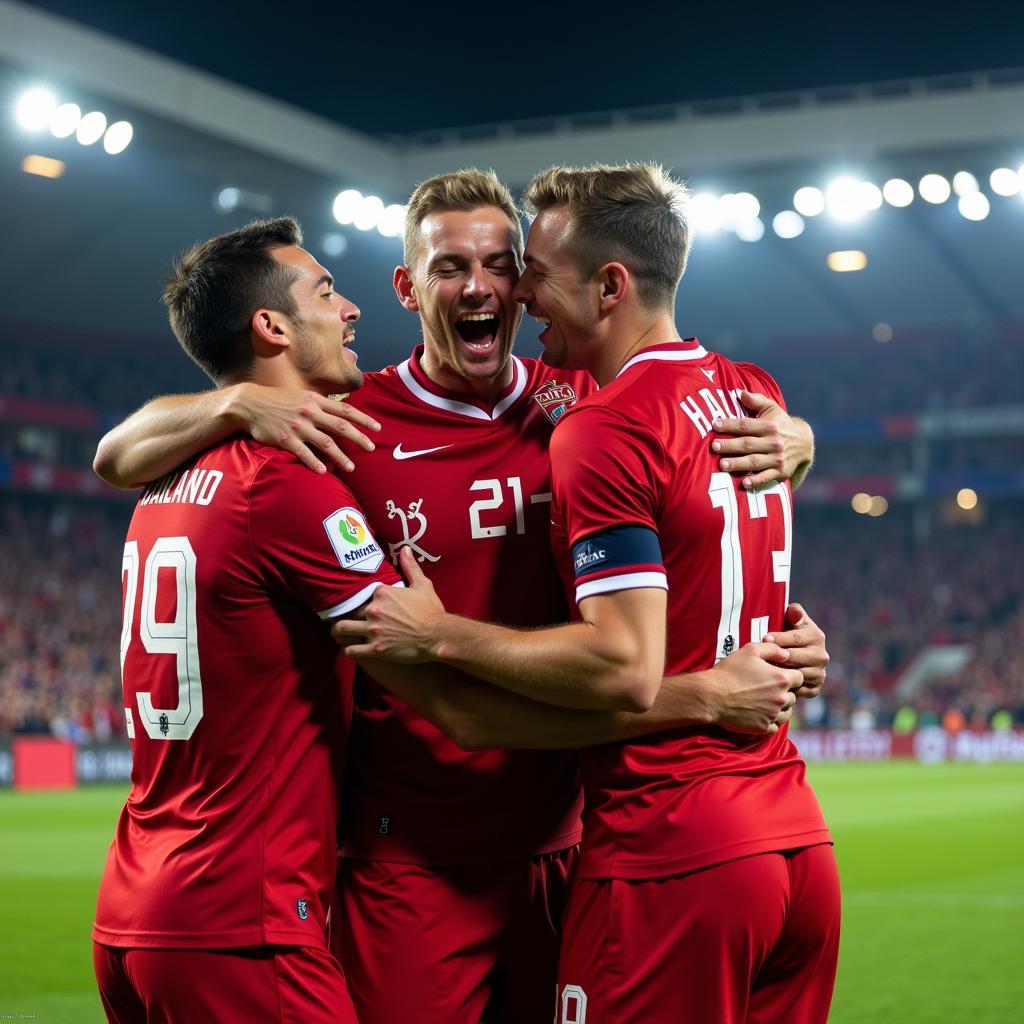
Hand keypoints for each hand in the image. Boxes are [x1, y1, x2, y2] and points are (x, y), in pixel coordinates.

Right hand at [231, 383, 380, 473]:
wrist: (250, 404)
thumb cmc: (277, 400)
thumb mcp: (301, 396)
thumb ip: (320, 404)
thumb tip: (339, 412)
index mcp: (316, 400)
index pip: (346, 410)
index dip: (363, 419)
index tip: (377, 428)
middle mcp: (310, 412)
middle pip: (341, 427)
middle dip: (359, 438)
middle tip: (371, 449)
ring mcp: (298, 426)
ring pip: (326, 443)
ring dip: (341, 457)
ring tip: (351, 468)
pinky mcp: (286, 438)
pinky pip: (304, 453)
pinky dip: (315, 463)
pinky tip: (325, 472)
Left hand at [331, 547, 445, 661]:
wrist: (438, 635)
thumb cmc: (431, 611)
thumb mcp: (422, 585)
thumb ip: (410, 567)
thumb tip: (405, 549)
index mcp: (382, 593)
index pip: (365, 594)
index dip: (366, 600)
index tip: (365, 605)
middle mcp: (374, 610)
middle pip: (350, 611)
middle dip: (347, 615)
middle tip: (346, 620)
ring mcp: (373, 630)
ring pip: (342, 629)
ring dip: (338, 631)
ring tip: (337, 633)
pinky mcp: (375, 649)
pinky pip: (351, 650)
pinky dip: (348, 650)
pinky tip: (349, 649)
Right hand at [706, 642, 804, 734]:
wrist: (712, 695)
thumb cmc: (730, 671)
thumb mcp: (750, 650)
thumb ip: (773, 649)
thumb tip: (787, 655)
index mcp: (781, 679)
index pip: (800, 678)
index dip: (790, 675)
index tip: (778, 675)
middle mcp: (781, 699)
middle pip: (794, 696)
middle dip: (784, 692)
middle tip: (767, 688)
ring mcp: (773, 715)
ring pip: (786, 712)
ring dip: (780, 707)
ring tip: (764, 701)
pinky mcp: (763, 728)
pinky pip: (775, 726)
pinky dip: (770, 721)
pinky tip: (760, 713)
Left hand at [711, 391, 813, 488]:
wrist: (804, 443)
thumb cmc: (780, 423)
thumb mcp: (771, 408)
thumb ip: (756, 400)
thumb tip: (740, 393)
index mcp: (769, 426)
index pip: (746, 425)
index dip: (730, 425)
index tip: (714, 425)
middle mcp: (774, 442)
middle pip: (748, 444)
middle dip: (730, 445)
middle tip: (714, 446)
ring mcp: (777, 458)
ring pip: (754, 461)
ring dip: (738, 464)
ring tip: (722, 465)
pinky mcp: (780, 472)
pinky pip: (767, 477)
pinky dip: (756, 481)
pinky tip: (744, 483)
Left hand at [763, 603, 827, 699]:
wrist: (793, 654)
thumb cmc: (787, 633)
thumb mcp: (790, 620)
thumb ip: (793, 613)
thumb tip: (794, 610)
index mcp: (817, 636)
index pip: (795, 638)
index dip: (778, 638)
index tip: (765, 638)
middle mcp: (822, 656)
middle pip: (794, 658)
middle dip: (776, 656)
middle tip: (762, 656)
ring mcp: (820, 673)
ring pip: (796, 675)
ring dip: (780, 673)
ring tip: (764, 669)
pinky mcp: (815, 688)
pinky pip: (799, 690)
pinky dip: (787, 688)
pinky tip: (773, 683)